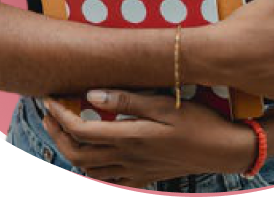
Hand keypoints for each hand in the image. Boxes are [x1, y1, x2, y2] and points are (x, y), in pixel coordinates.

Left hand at [43, 91, 256, 187]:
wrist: (224, 150)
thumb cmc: (199, 122)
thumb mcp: (166, 104)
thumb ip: (128, 100)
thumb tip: (92, 94)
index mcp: (129, 138)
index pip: (80, 130)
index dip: (60, 114)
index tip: (50, 98)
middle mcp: (126, 159)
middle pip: (76, 152)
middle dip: (56, 133)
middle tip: (49, 112)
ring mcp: (134, 172)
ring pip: (87, 169)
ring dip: (69, 150)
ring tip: (64, 130)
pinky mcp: (143, 178)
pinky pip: (107, 179)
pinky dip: (90, 168)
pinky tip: (92, 154)